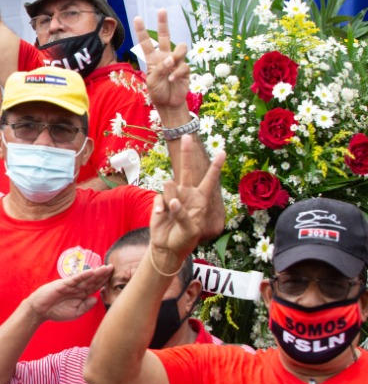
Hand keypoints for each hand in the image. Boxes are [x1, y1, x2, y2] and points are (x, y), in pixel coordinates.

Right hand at [22, 266, 112, 323]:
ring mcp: (71, 285)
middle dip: (103, 274)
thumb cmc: (57, 312)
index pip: (95, 287)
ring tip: (105, 268)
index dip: (104, 282)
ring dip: (95, 273)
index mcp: (81, 294)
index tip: (113, 277)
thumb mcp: (76, 312)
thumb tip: (96, 298)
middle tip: (113, 267)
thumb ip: (86, 306)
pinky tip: (91, 272)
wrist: (40, 311)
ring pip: (85, 278)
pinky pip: (75, 279)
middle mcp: (77, 288)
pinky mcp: (63, 284)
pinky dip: (83, 275)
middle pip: (92, 280)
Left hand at [133, 10, 190, 111]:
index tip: (137, 18)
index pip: (146, 43)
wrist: (169, 103)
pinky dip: (177, 73)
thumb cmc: (157, 92)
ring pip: (181, 48)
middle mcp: (165, 57)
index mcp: (153, 59)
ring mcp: (176, 62)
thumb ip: (159, 69)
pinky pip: (184, 65)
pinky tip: (172, 79)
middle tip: (162, 10)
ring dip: (176, 55)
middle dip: (163, 23)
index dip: (142, 31)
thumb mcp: (152, 81)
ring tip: (170, 64)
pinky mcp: (186, 69)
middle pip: (165, 36)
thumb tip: (170, 60)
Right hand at [150, 139, 225, 262]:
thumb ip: (183, 214)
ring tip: (171, 214)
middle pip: (186, 169)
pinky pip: (159, 197)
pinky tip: (161, 215)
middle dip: (186, 152)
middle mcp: (187, 194)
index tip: (223, 152)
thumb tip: (173, 202)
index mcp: (200, 199)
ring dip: (170, 199)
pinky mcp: (160, 201)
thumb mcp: (191, 230)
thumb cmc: (184, 239)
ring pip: (170, 186)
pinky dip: (159, 207)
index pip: (209, 180)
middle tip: (187, 136)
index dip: (216, 166)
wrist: (166, 246)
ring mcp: (173, 196)